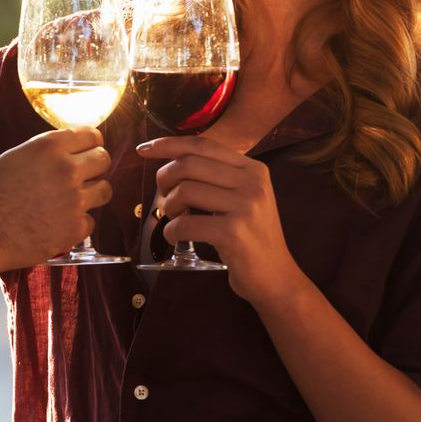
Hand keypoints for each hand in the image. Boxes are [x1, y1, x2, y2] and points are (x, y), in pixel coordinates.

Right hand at [0, 127, 112, 271]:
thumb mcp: (16, 157)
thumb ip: (46, 152)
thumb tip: (67, 152)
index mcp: (50, 147)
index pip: (91, 136)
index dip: (92, 144)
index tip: (90, 150)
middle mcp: (67, 169)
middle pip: (103, 160)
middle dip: (95, 167)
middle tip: (85, 177)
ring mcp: (75, 199)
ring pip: (105, 190)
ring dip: (92, 195)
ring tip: (74, 202)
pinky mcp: (75, 228)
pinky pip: (90, 221)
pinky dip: (77, 224)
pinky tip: (59, 225)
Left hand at [137, 136, 300, 307]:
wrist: (276, 278)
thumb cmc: (251, 237)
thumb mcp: (243, 197)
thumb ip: (216, 177)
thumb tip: (170, 161)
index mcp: (253, 169)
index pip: (203, 145)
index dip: (169, 144)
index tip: (144, 149)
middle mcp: (253, 182)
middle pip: (188, 164)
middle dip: (165, 179)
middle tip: (165, 199)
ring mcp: (246, 206)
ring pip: (184, 190)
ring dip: (168, 206)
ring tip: (174, 219)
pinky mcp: (234, 233)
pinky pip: (185, 223)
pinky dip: (171, 231)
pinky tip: (176, 237)